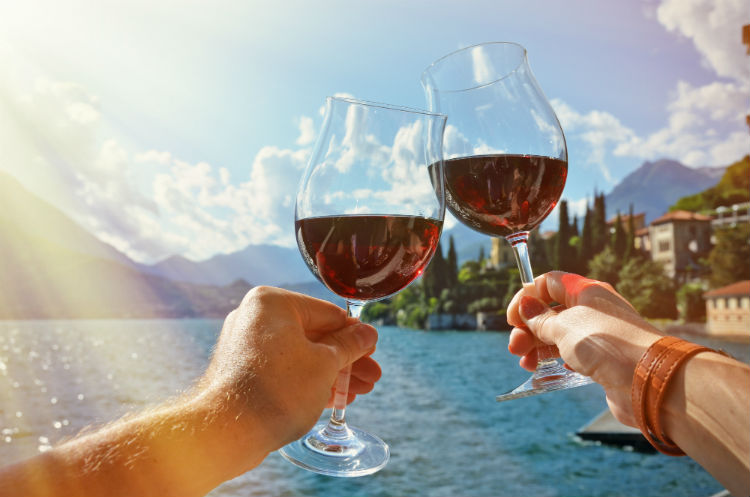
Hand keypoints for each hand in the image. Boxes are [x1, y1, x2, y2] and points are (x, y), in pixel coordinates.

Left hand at [199, 286, 380, 458]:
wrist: (228, 431)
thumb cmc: (277, 390)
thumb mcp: (325, 364)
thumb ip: (349, 346)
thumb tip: (367, 334)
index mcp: (273, 303)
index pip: (328, 313)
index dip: (355, 335)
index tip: (372, 350)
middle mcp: (255, 318)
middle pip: (315, 336)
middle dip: (346, 360)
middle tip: (371, 376)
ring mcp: (246, 345)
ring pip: (301, 355)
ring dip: (331, 373)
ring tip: (357, 392)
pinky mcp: (242, 371)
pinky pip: (283, 370)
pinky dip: (308, 380)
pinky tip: (334, 397)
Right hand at [506, 271, 660, 425]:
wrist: (649, 380)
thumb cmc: (608, 345)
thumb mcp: (565, 327)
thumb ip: (541, 318)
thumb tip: (525, 306)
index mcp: (586, 292)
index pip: (548, 283)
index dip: (527, 297)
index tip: (512, 318)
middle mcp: (593, 310)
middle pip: (551, 312)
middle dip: (528, 328)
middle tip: (515, 347)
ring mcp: (598, 336)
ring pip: (558, 336)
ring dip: (537, 347)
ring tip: (525, 364)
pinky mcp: (602, 360)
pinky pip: (570, 356)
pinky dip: (554, 362)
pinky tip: (542, 372)